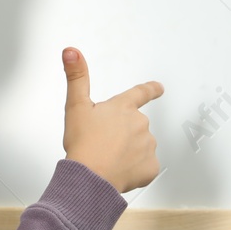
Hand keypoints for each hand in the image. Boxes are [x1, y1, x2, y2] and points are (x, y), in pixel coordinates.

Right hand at [61, 47, 162, 193]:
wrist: (90, 177)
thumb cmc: (83, 144)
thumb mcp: (75, 106)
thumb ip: (76, 77)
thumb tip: (72, 52)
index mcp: (123, 108)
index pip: (141, 93)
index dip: (151, 89)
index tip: (159, 88)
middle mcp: (140, 124)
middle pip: (135, 126)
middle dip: (123, 135)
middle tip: (104, 144)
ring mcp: (148, 145)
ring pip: (140, 147)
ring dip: (128, 152)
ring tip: (108, 159)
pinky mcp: (151, 166)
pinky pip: (145, 167)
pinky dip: (134, 170)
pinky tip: (119, 171)